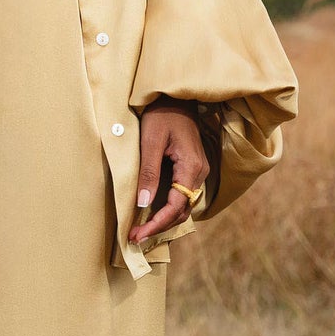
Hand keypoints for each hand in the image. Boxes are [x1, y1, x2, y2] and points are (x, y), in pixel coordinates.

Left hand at [128, 100, 209, 244]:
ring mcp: (198, 172)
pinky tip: (152, 214)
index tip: (137, 234)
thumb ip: (149, 173)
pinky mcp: (192, 170)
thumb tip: (143, 203)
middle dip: (159, 227)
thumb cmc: (161, 115)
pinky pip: (182, 197)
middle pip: (182, 211)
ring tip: (141, 230)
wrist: (175, 98)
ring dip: (164, 220)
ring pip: (183, 206)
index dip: (157, 223)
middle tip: (135, 237)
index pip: (176, 206)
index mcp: (191, 167)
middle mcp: (199, 173)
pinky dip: (168, 209)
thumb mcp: (151, 141)